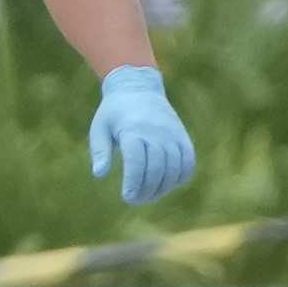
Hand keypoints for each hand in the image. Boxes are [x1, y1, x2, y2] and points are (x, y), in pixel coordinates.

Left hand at [86, 64, 194, 205]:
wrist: (138, 88)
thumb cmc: (115, 112)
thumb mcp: (100, 127)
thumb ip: (100, 150)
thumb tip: (99, 173)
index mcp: (133, 129)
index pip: (136, 162)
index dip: (133, 182)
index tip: (127, 195)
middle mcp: (155, 131)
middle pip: (156, 168)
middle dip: (147, 190)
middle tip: (136, 199)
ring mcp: (171, 134)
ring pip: (174, 168)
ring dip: (163, 187)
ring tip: (150, 195)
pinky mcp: (182, 136)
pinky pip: (188, 161)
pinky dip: (181, 177)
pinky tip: (168, 184)